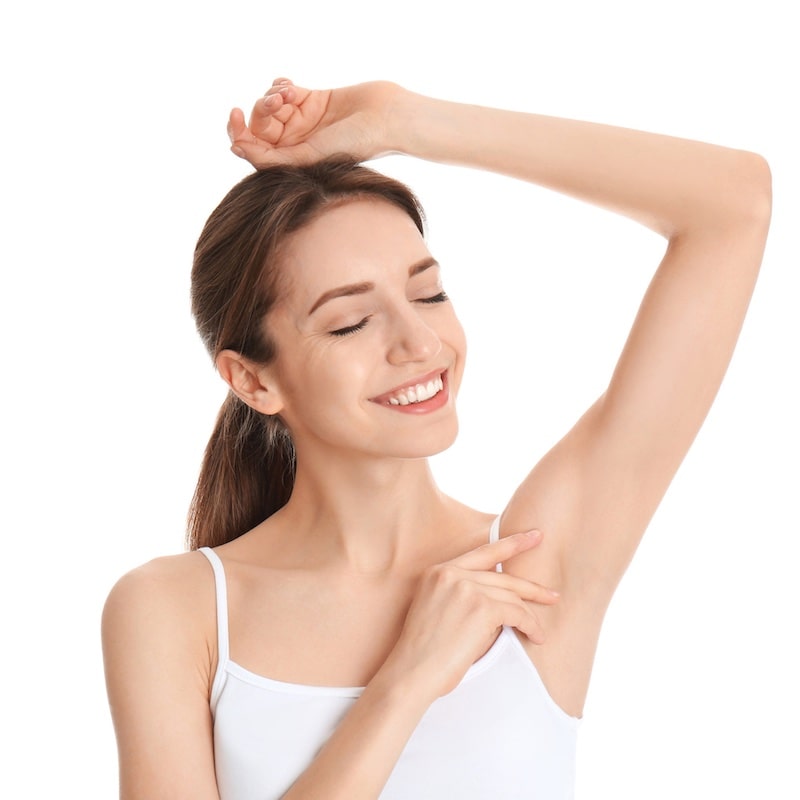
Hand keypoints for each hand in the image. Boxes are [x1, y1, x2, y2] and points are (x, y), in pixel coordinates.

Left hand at [227, 78, 402, 167]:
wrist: (385, 118)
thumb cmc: (353, 145)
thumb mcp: (307, 157)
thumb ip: (270, 157)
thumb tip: (235, 147)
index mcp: (293, 163)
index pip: (255, 150)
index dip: (239, 133)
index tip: (235, 116)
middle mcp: (296, 144)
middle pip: (260, 125)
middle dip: (262, 110)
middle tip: (278, 102)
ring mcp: (303, 121)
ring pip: (270, 105)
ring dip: (273, 95)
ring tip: (289, 93)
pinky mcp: (311, 99)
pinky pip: (282, 90)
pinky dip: (280, 85)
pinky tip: (292, 86)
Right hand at [382, 530, 557, 700]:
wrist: (412, 672)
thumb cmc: (424, 653)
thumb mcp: (439, 611)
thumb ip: (465, 596)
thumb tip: (502, 600)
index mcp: (437, 571)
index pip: (482, 553)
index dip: (511, 544)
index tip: (532, 537)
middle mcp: (451, 573)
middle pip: (503, 575)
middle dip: (531, 586)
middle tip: (552, 592)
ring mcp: (466, 587)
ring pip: (511, 596)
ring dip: (529, 616)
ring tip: (539, 630)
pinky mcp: (481, 607)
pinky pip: (516, 613)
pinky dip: (530, 625)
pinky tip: (536, 636)